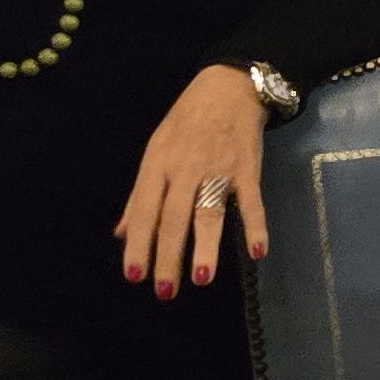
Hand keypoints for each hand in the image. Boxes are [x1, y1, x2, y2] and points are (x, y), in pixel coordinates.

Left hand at [116, 64, 270, 296]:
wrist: (228, 87)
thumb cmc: (186, 124)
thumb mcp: (155, 152)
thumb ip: (140, 195)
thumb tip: (121, 233)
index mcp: (157, 165)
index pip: (143, 210)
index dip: (138, 244)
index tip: (134, 277)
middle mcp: (184, 168)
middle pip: (173, 217)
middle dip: (168, 256)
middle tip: (164, 292)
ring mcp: (217, 168)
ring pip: (209, 211)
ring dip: (205, 246)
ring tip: (201, 279)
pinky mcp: (247, 168)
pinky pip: (251, 201)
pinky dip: (255, 225)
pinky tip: (258, 251)